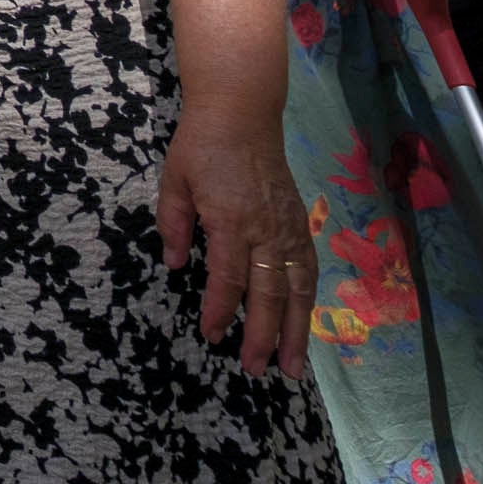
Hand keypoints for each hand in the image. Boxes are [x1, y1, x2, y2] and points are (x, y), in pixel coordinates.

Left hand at [157, 106, 313, 373]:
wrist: (243, 114)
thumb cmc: (201, 146)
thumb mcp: (174, 180)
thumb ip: (174, 225)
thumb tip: (176, 265)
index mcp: (230, 220)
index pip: (228, 277)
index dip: (220, 309)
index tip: (211, 335)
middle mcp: (265, 230)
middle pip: (268, 293)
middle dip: (262, 335)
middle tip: (253, 369)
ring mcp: (287, 228)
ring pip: (297, 289)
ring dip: (295, 330)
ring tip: (292, 366)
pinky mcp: (300, 224)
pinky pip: (308, 270)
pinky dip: (307, 301)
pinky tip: (303, 323)